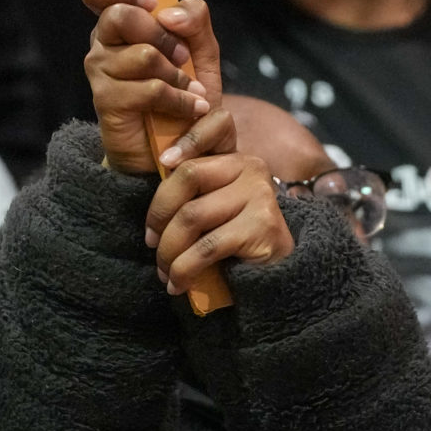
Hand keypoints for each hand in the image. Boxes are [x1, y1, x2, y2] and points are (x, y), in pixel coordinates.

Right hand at [80, 0, 217, 175]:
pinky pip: (150, 89)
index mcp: (119, 25)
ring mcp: (100, 73)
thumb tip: (168, 13)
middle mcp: (102, 45)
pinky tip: (191, 108)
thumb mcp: (200, 51)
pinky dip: (180, 99)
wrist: (177, 149)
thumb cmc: (183, 94)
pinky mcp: (106, 102)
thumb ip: (194, 19)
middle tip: (181, 56)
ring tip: (192, 90)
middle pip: (120, 15)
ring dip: (177, 74)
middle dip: (161, 35)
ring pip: (142, 54)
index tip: (151, 3)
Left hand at [143, 112, 294, 295]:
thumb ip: (195, 190)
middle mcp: (252, 169)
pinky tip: (178, 284)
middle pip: (188, 176)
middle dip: (159, 212)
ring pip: (192, 215)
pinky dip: (184, 269)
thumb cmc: (238, 242)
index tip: (159, 164)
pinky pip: (206, 247)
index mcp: (238, 160)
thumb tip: (152, 179)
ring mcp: (259, 196)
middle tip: (150, 243)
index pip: (198, 146)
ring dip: (169, 249)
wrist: (279, 278)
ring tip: (163, 271)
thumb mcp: (216, 208)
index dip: (177, 149)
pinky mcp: (261, 227)